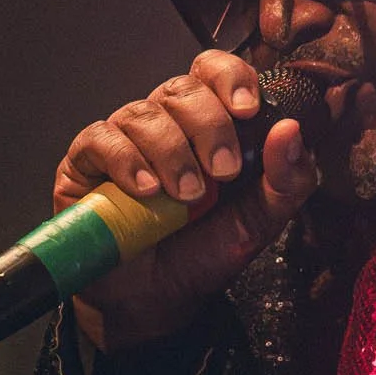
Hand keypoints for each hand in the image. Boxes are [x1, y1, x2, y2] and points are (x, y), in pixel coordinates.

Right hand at [56, 51, 318, 353]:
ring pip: (143, 114)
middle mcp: (163, 123)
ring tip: (186, 197)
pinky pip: (100, 139)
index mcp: (207, 124)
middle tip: (223, 172)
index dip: (230, 78)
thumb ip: (285, 180)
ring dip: (172, 152)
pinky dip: (126, 160)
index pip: (213, 72)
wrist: (155, 301)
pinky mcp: (83, 163)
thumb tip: (292, 131)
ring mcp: (122, 140)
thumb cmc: (204, 253)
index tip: (248, 110)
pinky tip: (145, 190)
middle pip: (182, 89)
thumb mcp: (260, 222)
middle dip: (209, 126)